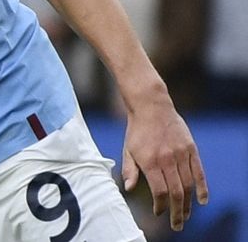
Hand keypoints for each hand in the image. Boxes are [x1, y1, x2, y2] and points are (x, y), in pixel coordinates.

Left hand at [122, 99, 208, 231]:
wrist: (151, 106)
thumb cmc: (137, 130)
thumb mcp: (128, 149)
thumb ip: (129, 170)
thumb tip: (129, 189)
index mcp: (150, 161)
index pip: (159, 191)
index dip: (160, 206)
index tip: (158, 213)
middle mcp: (167, 159)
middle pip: (176, 192)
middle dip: (176, 212)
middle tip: (177, 225)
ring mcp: (181, 154)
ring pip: (189, 185)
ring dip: (188, 203)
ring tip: (185, 215)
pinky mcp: (191, 149)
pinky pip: (199, 172)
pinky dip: (202, 188)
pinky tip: (202, 200)